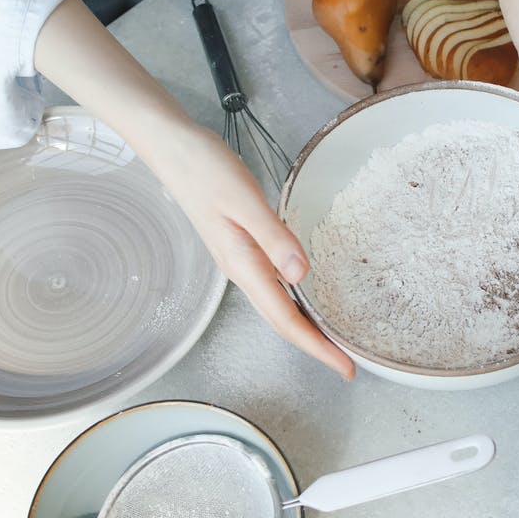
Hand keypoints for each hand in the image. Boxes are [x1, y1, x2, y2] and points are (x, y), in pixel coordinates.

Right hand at [158, 127, 355, 380]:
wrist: (170, 148)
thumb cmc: (205, 168)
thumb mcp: (243, 200)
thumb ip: (273, 237)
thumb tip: (301, 275)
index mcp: (244, 264)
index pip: (286, 320)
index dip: (317, 347)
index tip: (345, 369)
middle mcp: (242, 270)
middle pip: (283, 322)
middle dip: (316, 347)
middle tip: (348, 366)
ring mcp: (240, 260)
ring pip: (277, 307)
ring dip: (306, 328)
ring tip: (333, 342)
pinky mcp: (241, 247)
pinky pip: (272, 287)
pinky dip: (294, 303)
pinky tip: (307, 299)